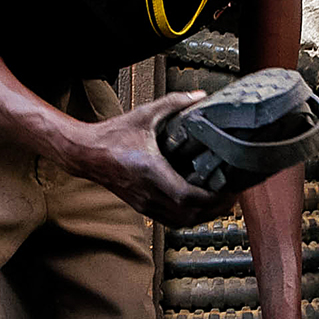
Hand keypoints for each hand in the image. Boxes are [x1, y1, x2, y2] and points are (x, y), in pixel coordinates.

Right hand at [63, 91, 233, 227]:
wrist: (85, 154)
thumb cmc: (112, 135)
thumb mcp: (144, 114)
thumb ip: (174, 103)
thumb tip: (200, 96)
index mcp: (151, 171)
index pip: (187, 197)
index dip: (212, 198)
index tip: (229, 189)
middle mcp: (149, 193)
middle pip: (190, 216)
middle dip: (216, 209)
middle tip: (233, 195)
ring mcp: (145, 203)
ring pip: (182, 222)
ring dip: (205, 216)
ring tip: (221, 202)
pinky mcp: (143, 206)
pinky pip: (172, 221)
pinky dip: (190, 219)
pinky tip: (200, 206)